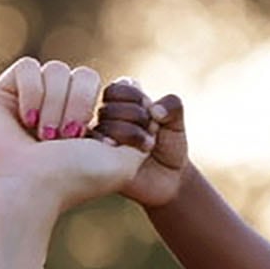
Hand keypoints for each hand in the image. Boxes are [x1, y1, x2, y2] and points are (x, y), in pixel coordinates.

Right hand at [0, 56, 145, 217]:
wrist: (23, 188)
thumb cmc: (70, 180)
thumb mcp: (122, 164)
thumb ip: (140, 138)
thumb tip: (148, 112)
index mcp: (87, 126)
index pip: (109, 91)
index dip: (107, 110)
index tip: (100, 142)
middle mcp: (60, 111)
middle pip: (86, 76)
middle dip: (80, 107)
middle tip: (67, 139)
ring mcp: (32, 100)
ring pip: (57, 70)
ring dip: (55, 105)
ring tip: (43, 137)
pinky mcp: (6, 92)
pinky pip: (28, 68)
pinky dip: (31, 93)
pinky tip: (24, 120)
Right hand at [96, 77, 190, 208]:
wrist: (169, 179)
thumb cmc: (170, 146)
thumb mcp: (177, 122)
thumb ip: (172, 106)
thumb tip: (154, 110)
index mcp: (123, 101)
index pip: (117, 89)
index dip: (135, 98)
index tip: (152, 111)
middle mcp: (107, 118)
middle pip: (109, 107)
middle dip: (135, 117)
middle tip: (153, 133)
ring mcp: (100, 138)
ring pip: (102, 126)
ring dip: (128, 134)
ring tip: (148, 147)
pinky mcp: (96, 159)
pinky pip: (92, 146)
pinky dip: (109, 145)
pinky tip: (123, 152)